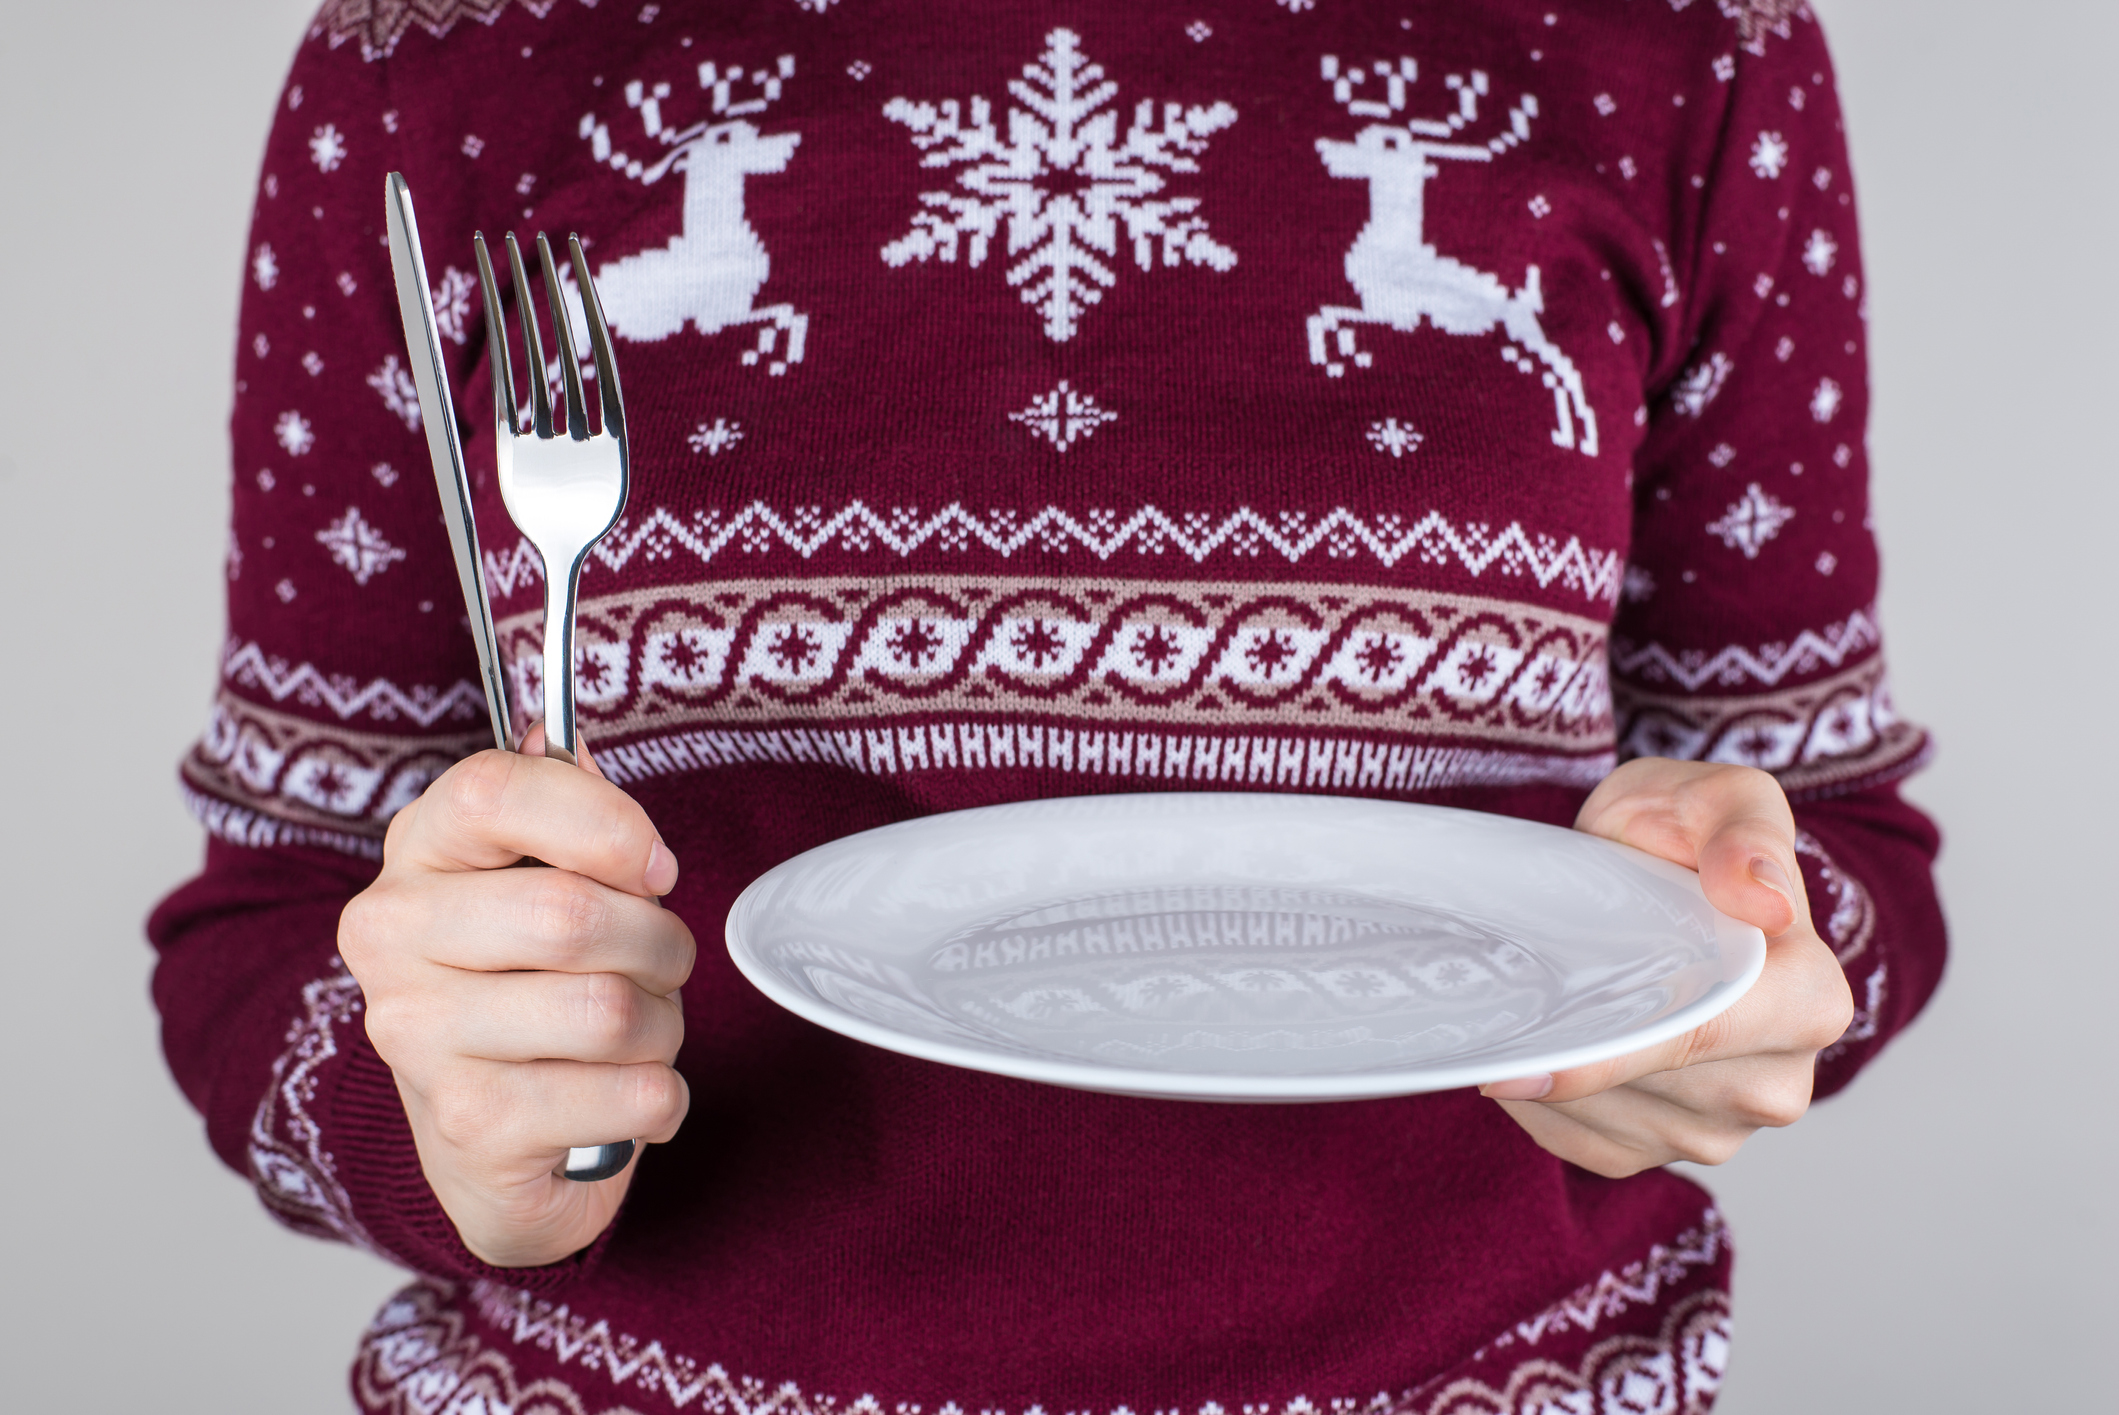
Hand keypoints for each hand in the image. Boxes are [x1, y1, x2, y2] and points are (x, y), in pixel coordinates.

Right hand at [337, 726, 695, 1266]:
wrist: (490, 1144)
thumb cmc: (532, 989)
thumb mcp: (540, 882)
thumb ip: (562, 807)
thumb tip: (563, 739)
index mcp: (416, 855)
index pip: (496, 789)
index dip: (606, 822)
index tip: (653, 866)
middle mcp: (393, 940)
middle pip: (572, 914)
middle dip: (660, 942)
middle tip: (659, 964)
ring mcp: (420, 1041)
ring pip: (611, 1010)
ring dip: (663, 1025)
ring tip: (634, 1034)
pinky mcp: (472, 1129)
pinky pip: (633, 1094)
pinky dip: (660, 1097)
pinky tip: (621, 1096)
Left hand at [1479, 759, 1854, 1177]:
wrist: (1656, 875)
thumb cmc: (1690, 836)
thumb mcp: (1721, 797)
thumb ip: (1745, 830)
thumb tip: (1760, 898)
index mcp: (1809, 999)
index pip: (1702, 1038)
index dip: (1612, 1051)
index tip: (1526, 1060)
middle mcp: (1778, 1080)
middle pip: (1644, 1084)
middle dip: (1569, 1046)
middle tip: (1509, 994)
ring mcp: (1723, 1126)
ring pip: (1607, 1120)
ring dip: (1551, 1073)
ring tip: (1533, 1003)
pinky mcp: (1665, 1149)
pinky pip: (1584, 1143)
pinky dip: (1545, 1103)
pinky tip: (1539, 1046)